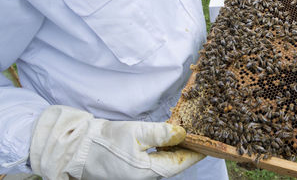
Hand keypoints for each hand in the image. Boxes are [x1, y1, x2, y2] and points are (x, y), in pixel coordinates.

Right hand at [30, 105, 203, 179]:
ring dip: (174, 149)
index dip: (194, 153)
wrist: (76, 147)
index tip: (207, 144)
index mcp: (148, 172)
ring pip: (163, 161)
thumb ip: (160, 134)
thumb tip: (182, 134)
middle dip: (186, 151)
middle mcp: (144, 176)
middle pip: (172, 164)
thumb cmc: (105, 141)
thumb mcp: (135, 133)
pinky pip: (152, 159)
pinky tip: (165, 138)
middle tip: (198, 136)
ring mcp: (136, 172)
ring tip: (185, 134)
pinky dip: (161, 148)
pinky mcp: (129, 166)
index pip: (179, 164)